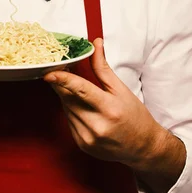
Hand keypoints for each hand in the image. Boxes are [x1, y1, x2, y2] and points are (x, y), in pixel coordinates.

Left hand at [44, 38, 164, 167]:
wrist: (143, 148)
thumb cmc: (135, 117)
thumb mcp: (121, 90)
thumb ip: (103, 68)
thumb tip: (95, 44)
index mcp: (109, 109)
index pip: (81, 90)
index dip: (63, 79)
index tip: (49, 73)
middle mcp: (97, 126)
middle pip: (69, 98)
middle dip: (63, 84)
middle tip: (63, 71)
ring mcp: (88, 138)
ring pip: (66, 108)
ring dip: (68, 97)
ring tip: (82, 94)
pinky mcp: (82, 144)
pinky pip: (69, 120)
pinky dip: (71, 110)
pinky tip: (84, 109)